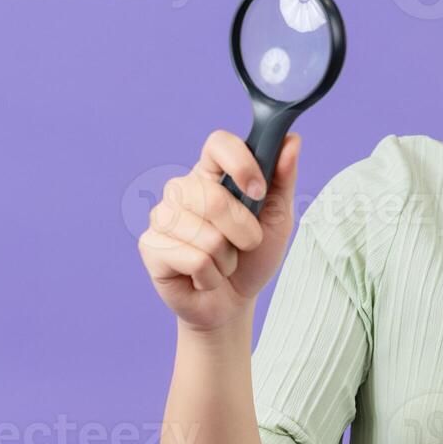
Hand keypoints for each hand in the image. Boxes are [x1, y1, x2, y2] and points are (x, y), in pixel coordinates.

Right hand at [138, 129, 301, 333]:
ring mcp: (162, 216)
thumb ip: (283, 179)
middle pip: (212, 197)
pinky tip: (202, 277)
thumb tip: (292, 141)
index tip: (259, 191)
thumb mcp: (278, 218)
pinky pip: (194, 260)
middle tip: (245, 244)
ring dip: (227, 259)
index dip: (240, 163)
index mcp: (213, 173)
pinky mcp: (150, 246)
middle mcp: (182, 189)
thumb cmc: (253, 256)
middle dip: (243, 231)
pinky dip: (210, 276)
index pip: (218, 143)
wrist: (234, 303)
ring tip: (220, 262)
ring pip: (207, 234)